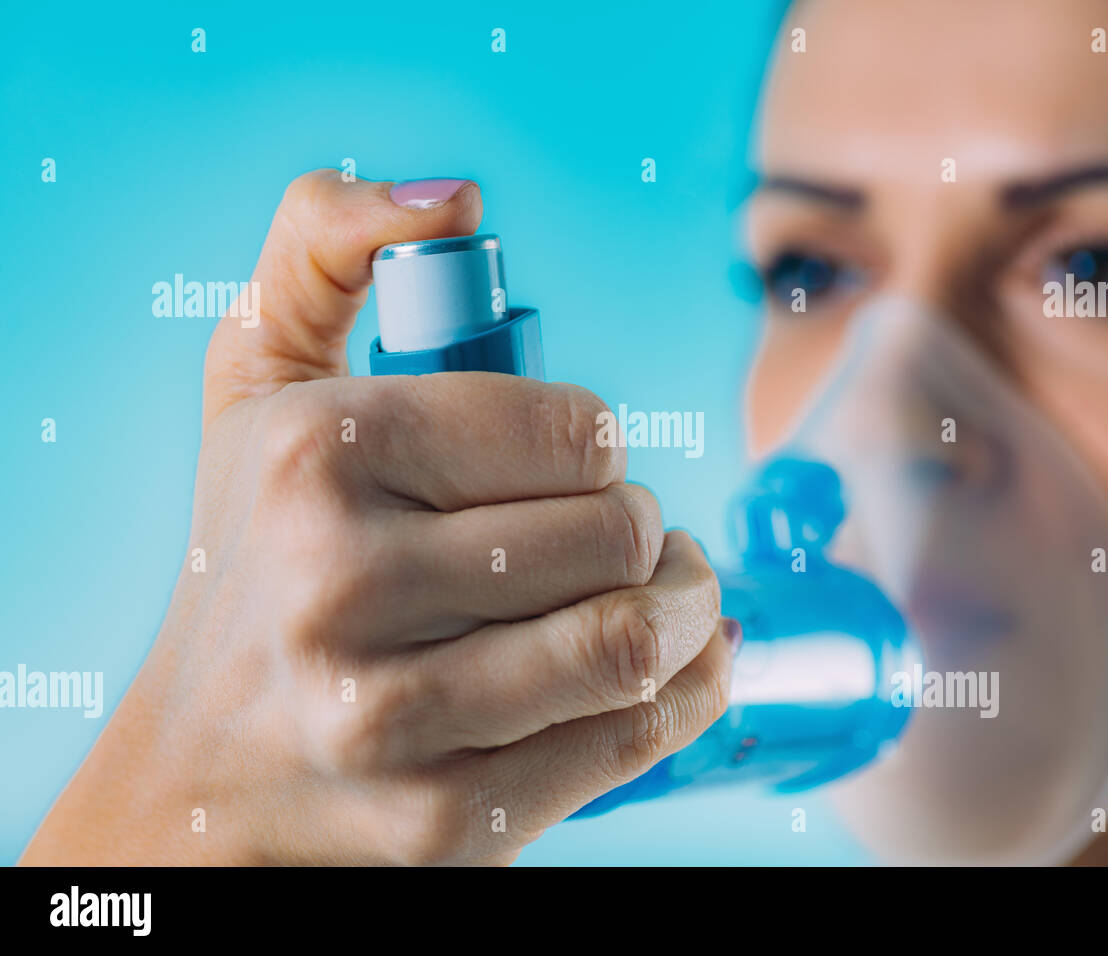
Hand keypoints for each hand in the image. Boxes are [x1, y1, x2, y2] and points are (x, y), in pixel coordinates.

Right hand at [21, 171, 734, 865]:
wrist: (202, 779)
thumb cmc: (250, 564)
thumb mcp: (250, 387)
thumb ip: (321, 248)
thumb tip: (454, 202)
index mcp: (313, 454)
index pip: (577, 428)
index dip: (601, 448)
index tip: (576, 470)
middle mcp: (341, 584)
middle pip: (619, 533)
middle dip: (654, 531)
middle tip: (631, 539)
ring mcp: (391, 718)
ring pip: (637, 639)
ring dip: (693, 609)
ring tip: (673, 596)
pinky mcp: (444, 821)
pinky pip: (631, 738)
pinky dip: (693, 692)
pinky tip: (680, 666)